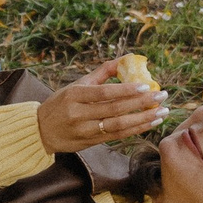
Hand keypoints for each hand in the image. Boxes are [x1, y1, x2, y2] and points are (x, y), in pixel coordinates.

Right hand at [36, 59, 168, 156]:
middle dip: (142, 103)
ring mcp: (84, 130)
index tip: (148, 85)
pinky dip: (135, 129)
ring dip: (143, 119)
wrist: (40, 130)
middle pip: (115, 109)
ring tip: (161, 113)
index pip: (105, 92)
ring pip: (119, 125)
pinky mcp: (90, 143)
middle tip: (162, 96)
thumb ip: (101, 73)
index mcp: (74, 95)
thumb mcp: (76, 85)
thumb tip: (126, 59)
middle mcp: (79, 114)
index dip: (127, 90)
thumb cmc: (61, 103)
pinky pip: (117, 136)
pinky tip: (150, 123)